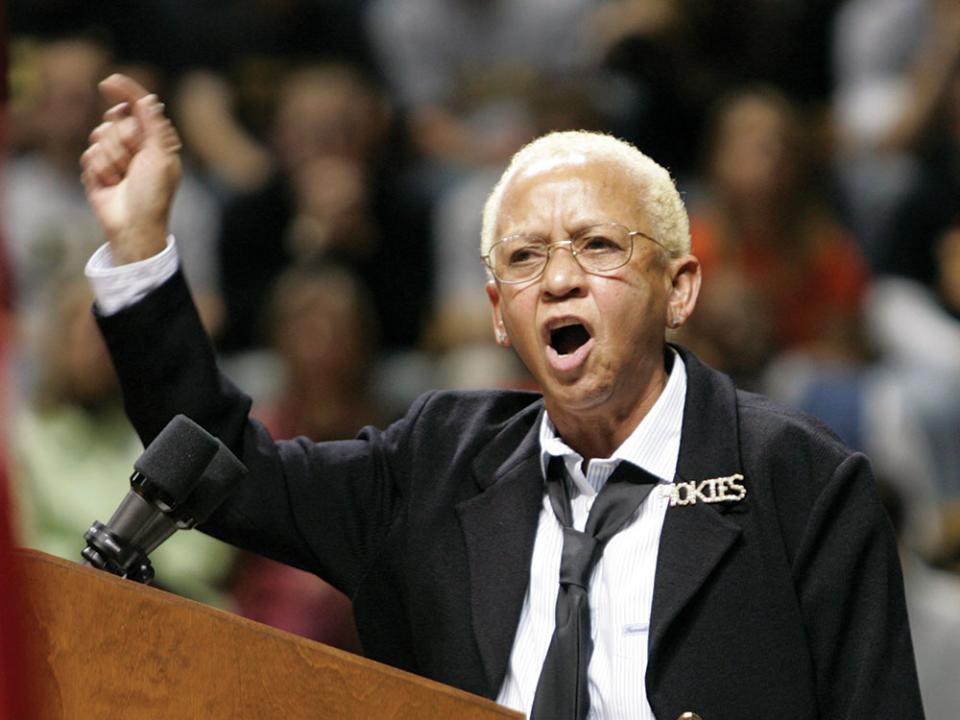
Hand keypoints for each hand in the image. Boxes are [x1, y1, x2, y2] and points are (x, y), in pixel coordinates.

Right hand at [81, 74, 182, 263]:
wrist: (133, 224)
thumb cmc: (154, 194)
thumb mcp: (161, 156)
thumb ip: (153, 125)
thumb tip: (149, 98)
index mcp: (155, 140)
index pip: (138, 107)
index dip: (124, 92)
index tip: (108, 82)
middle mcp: (135, 145)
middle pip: (115, 119)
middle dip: (123, 139)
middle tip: (134, 162)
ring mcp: (115, 156)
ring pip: (99, 136)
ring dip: (112, 159)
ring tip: (123, 178)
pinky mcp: (97, 168)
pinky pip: (89, 154)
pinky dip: (100, 170)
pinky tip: (110, 186)